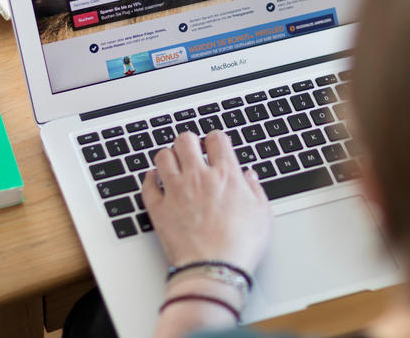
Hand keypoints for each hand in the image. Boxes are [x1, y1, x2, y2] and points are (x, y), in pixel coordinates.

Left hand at [142, 130, 271, 272]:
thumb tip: (249, 177)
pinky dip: (149, 180)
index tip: (215, 146)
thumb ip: (255, 190)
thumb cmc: (239, 246)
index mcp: (225, 175)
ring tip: (174, 164)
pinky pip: (147, 186)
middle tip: (193, 151)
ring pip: (163, 157)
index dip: (216, 139)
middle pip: (185, 140)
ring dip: (168, 157)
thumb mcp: (262, 214)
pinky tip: (155, 181)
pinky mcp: (159, 210)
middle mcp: (198, 178)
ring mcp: (175, 192)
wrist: (214, 269)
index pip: (216, 139)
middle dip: (189, 142)